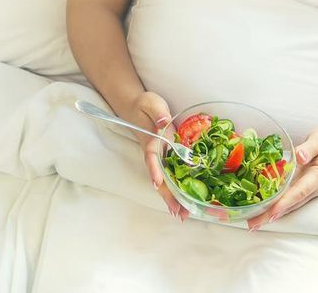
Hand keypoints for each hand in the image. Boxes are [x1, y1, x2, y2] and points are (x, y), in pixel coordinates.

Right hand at [114, 91, 189, 221]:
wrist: (134, 107)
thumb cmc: (144, 104)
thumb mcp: (151, 102)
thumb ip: (158, 112)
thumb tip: (164, 122)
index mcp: (151, 140)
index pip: (152, 157)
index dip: (155, 170)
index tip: (157, 183)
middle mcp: (153, 153)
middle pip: (159, 177)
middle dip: (168, 195)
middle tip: (178, 213)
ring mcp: (157, 158)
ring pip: (163, 181)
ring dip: (172, 198)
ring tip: (183, 215)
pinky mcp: (163, 159)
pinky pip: (168, 177)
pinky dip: (174, 191)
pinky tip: (182, 203)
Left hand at [246, 122, 317, 230]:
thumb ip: (310, 148)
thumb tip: (299, 157)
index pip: (300, 192)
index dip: (284, 203)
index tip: (271, 214)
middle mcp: (314, 187)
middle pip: (291, 204)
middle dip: (271, 215)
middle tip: (252, 225)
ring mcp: (310, 189)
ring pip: (289, 204)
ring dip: (271, 214)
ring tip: (253, 223)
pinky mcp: (304, 186)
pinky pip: (288, 197)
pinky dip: (275, 205)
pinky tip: (260, 209)